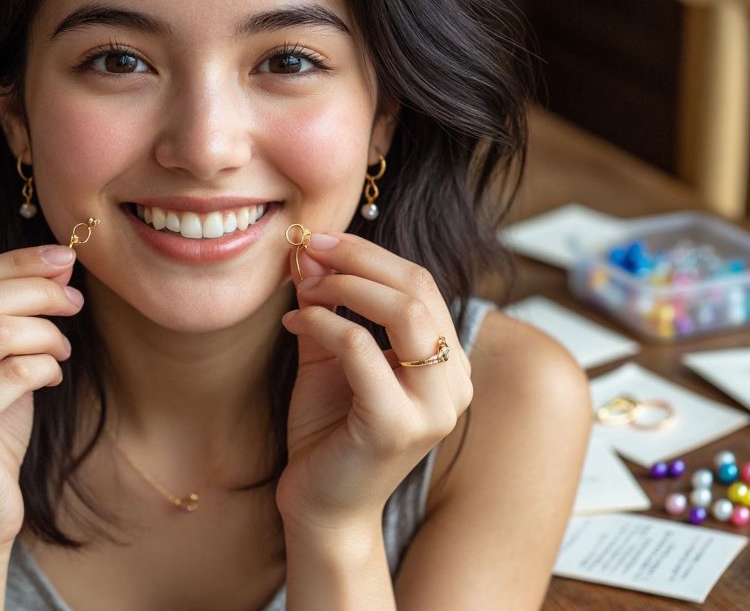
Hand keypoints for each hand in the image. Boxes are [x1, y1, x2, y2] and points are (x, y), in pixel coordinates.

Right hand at [0, 245, 83, 547]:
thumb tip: (59, 259)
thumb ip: (15, 310)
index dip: (13, 262)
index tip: (62, 256)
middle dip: (37, 291)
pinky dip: (46, 367)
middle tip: (75, 300)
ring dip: (45, 333)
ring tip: (62, 349)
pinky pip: (13, 373)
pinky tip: (53, 377)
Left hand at [275, 232, 472, 531]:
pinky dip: (325, 325)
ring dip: (346, 287)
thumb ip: (327, 309)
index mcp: (448, 364)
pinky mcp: (396, 426)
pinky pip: (362, 350)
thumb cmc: (328, 434)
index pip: (420, 285)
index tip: (321, 240)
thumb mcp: (329, 358)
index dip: (369, 254)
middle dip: (358, 259)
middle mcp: (454, 384)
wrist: (321, 509)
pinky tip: (296, 323)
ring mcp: (433, 408)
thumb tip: (309, 254)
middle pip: (417, 289)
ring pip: (404, 312)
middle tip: (309, 248)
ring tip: (305, 285)